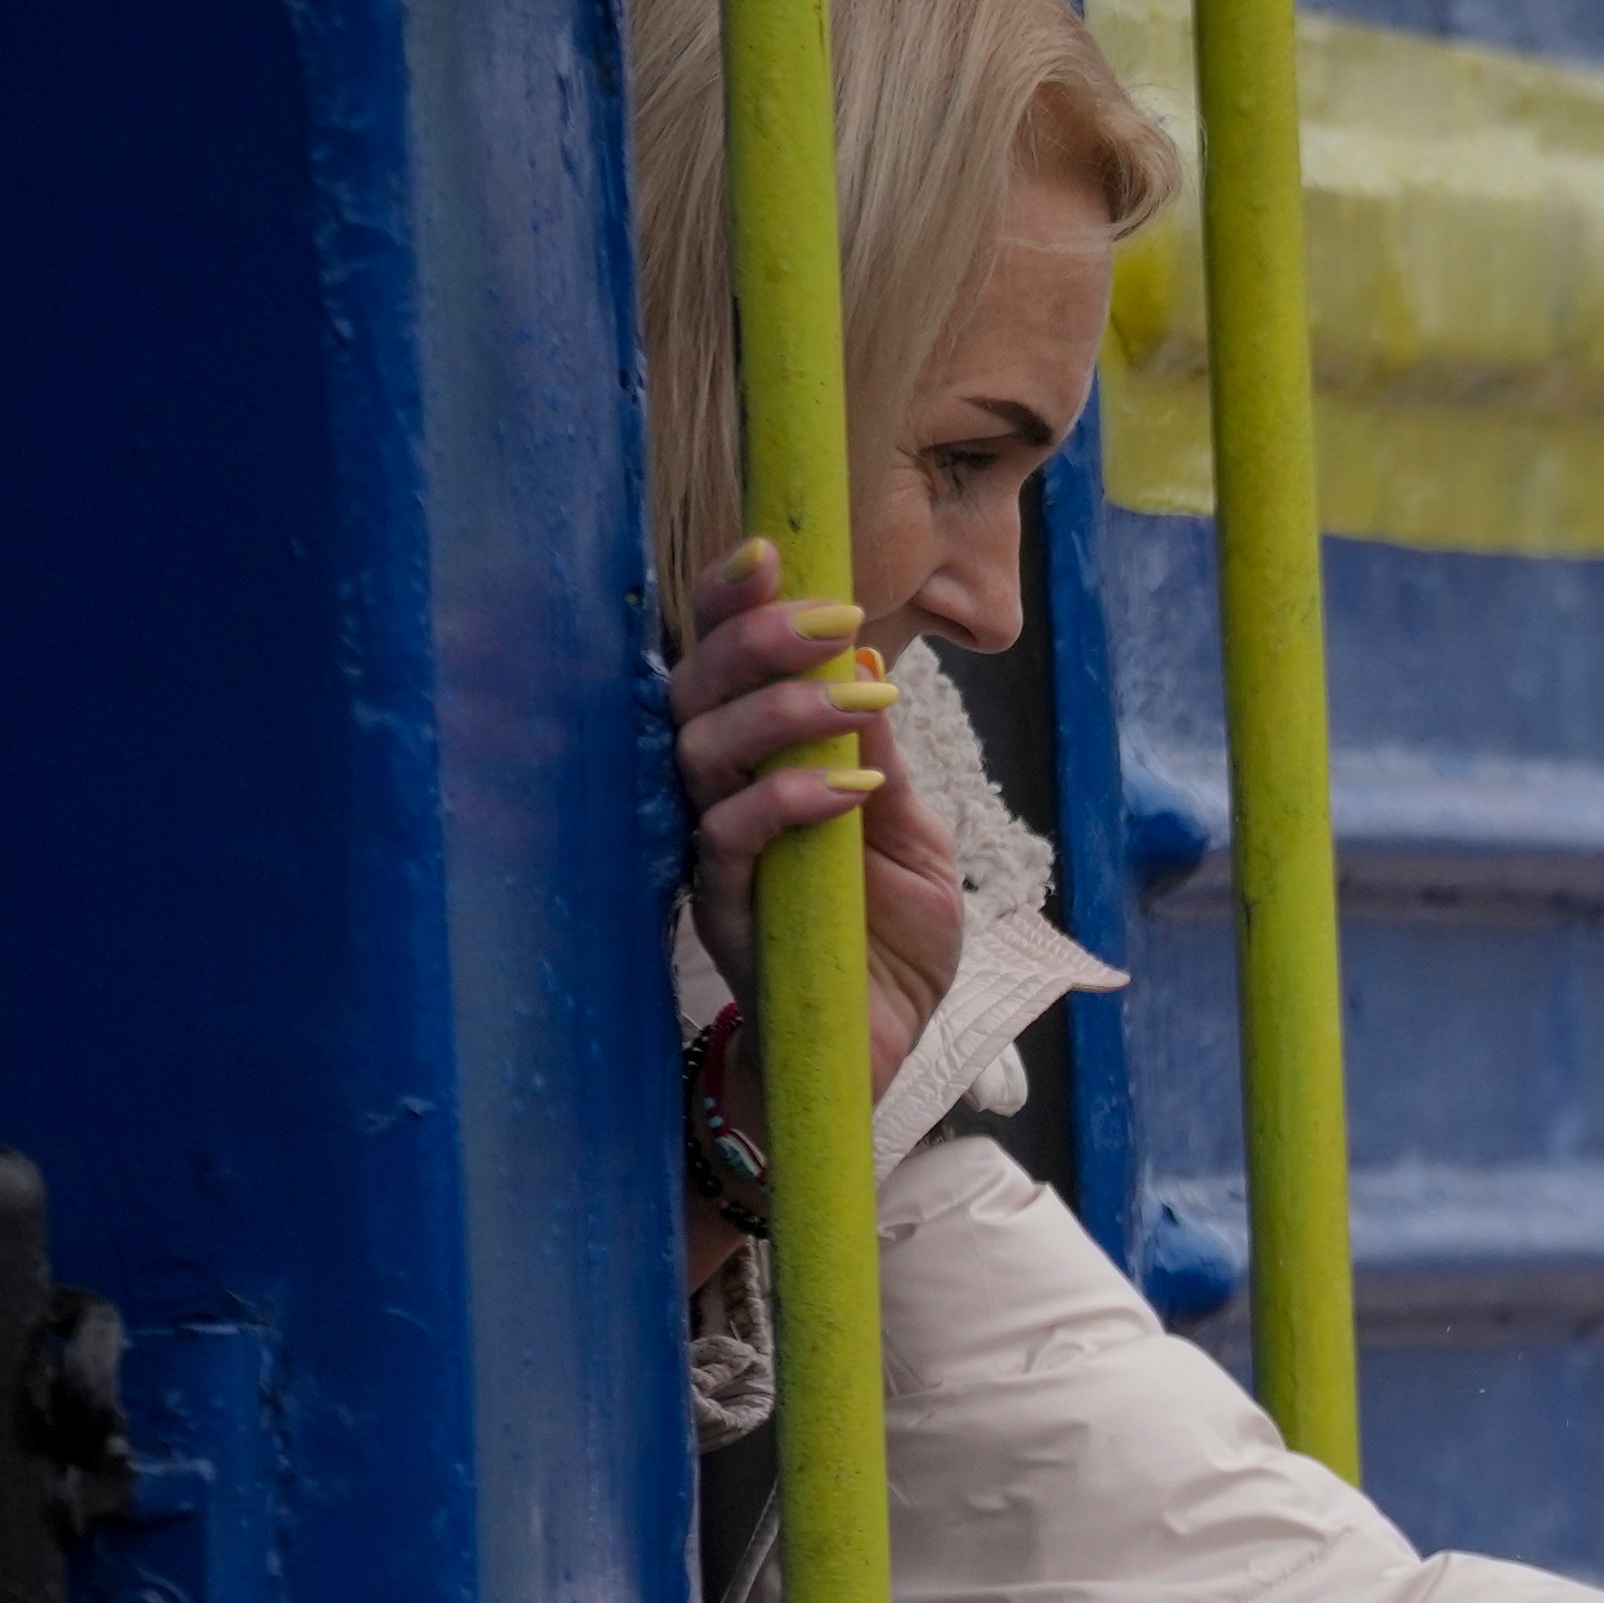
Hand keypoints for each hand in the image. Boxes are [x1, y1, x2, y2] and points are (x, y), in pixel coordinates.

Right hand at [672, 539, 965, 1113]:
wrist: (876, 1051)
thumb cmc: (886, 942)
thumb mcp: (909, 834)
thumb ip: (882, 753)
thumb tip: (866, 657)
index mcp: (757, 767)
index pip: (723, 670)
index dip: (730, 607)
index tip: (768, 551)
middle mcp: (717, 799)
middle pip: (695, 694)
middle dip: (758, 642)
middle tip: (833, 617)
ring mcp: (713, 856)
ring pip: (702, 756)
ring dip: (780, 714)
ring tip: (855, 697)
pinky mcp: (722, 915)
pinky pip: (730, 841)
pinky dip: (789, 803)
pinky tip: (850, 788)